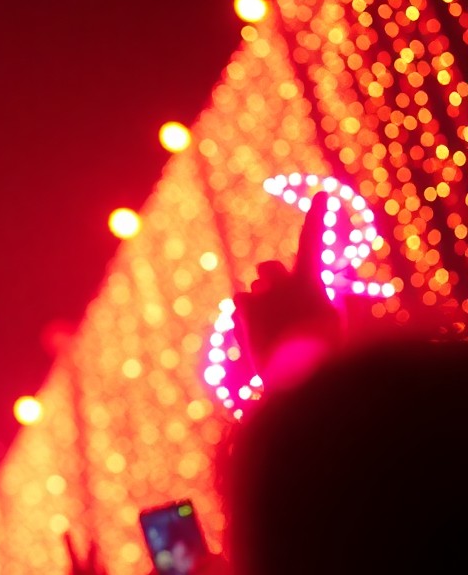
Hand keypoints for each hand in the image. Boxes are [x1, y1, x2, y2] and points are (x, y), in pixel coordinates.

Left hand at [234, 192, 341, 385]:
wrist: (296, 378)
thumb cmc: (322, 354)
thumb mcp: (335, 323)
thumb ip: (328, 297)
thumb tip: (323, 286)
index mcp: (313, 283)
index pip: (315, 240)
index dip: (319, 216)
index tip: (322, 196)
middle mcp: (283, 283)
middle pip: (269, 268)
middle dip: (273, 279)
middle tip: (281, 302)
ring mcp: (259, 296)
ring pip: (254, 288)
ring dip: (261, 300)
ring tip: (274, 330)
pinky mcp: (240, 311)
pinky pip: (240, 302)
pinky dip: (246, 313)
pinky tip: (258, 333)